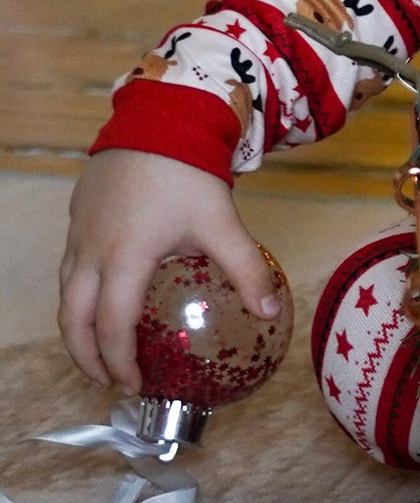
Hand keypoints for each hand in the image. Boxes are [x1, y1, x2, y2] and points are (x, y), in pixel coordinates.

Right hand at [60, 150, 275, 396]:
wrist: (157, 117)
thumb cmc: (188, 173)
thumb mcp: (222, 224)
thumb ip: (246, 270)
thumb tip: (271, 310)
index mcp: (125, 259)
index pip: (113, 326)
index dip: (120, 361)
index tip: (135, 385)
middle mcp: (92, 251)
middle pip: (73, 319)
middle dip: (86, 356)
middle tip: (107, 380)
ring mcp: (79, 233)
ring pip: (65, 293)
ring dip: (77, 327)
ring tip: (99, 348)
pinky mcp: (77, 216)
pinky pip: (68, 266)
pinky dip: (78, 295)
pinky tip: (101, 298)